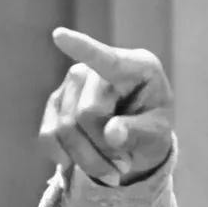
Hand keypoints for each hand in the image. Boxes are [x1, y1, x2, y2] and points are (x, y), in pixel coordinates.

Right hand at [39, 27, 173, 185]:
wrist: (135, 140)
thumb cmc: (153, 127)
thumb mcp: (158, 133)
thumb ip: (139, 132)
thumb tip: (112, 134)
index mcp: (137, 67)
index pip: (108, 60)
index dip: (84, 49)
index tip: (60, 36)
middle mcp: (99, 69)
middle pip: (88, 113)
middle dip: (104, 147)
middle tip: (124, 165)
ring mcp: (74, 82)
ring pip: (66, 129)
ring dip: (89, 160)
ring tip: (113, 170)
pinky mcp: (56, 102)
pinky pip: (49, 135)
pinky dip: (66, 158)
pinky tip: (82, 164)